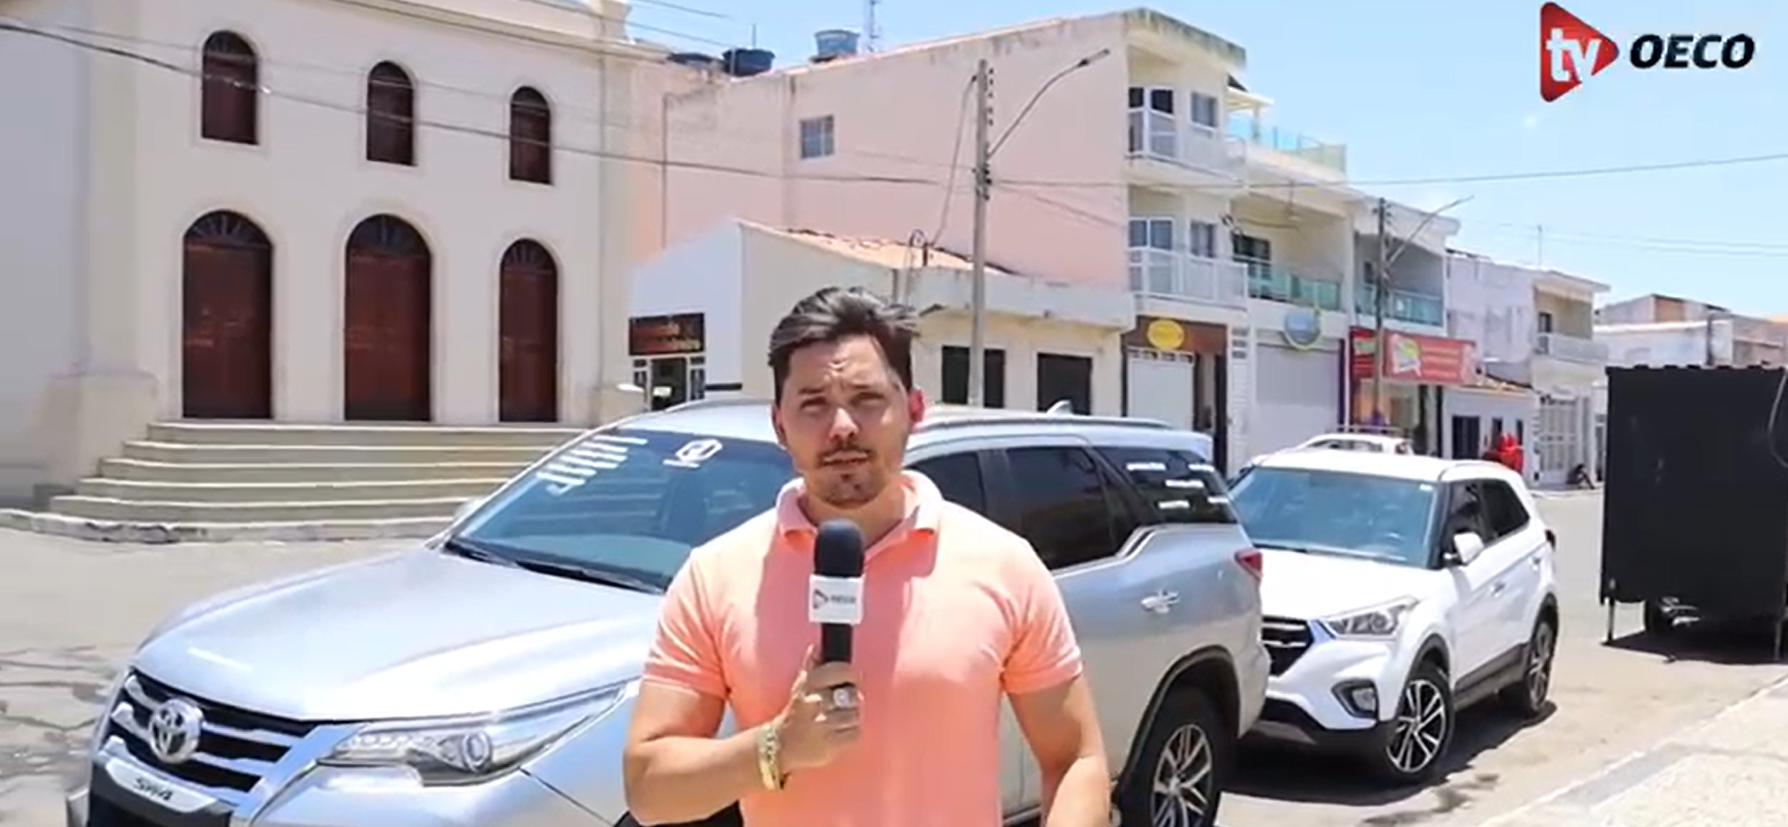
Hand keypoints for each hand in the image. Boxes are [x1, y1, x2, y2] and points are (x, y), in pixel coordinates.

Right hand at [772, 648, 861, 771]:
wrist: (780, 745)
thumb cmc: (795, 712)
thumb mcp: (799, 686)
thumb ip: (811, 665)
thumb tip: (817, 647)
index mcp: (809, 685)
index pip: (841, 670)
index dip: (851, 674)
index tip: (852, 678)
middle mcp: (815, 703)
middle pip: (852, 695)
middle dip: (851, 700)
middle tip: (843, 703)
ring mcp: (822, 725)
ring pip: (855, 715)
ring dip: (851, 718)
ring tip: (840, 720)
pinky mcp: (830, 744)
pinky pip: (855, 733)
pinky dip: (851, 733)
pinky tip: (839, 732)